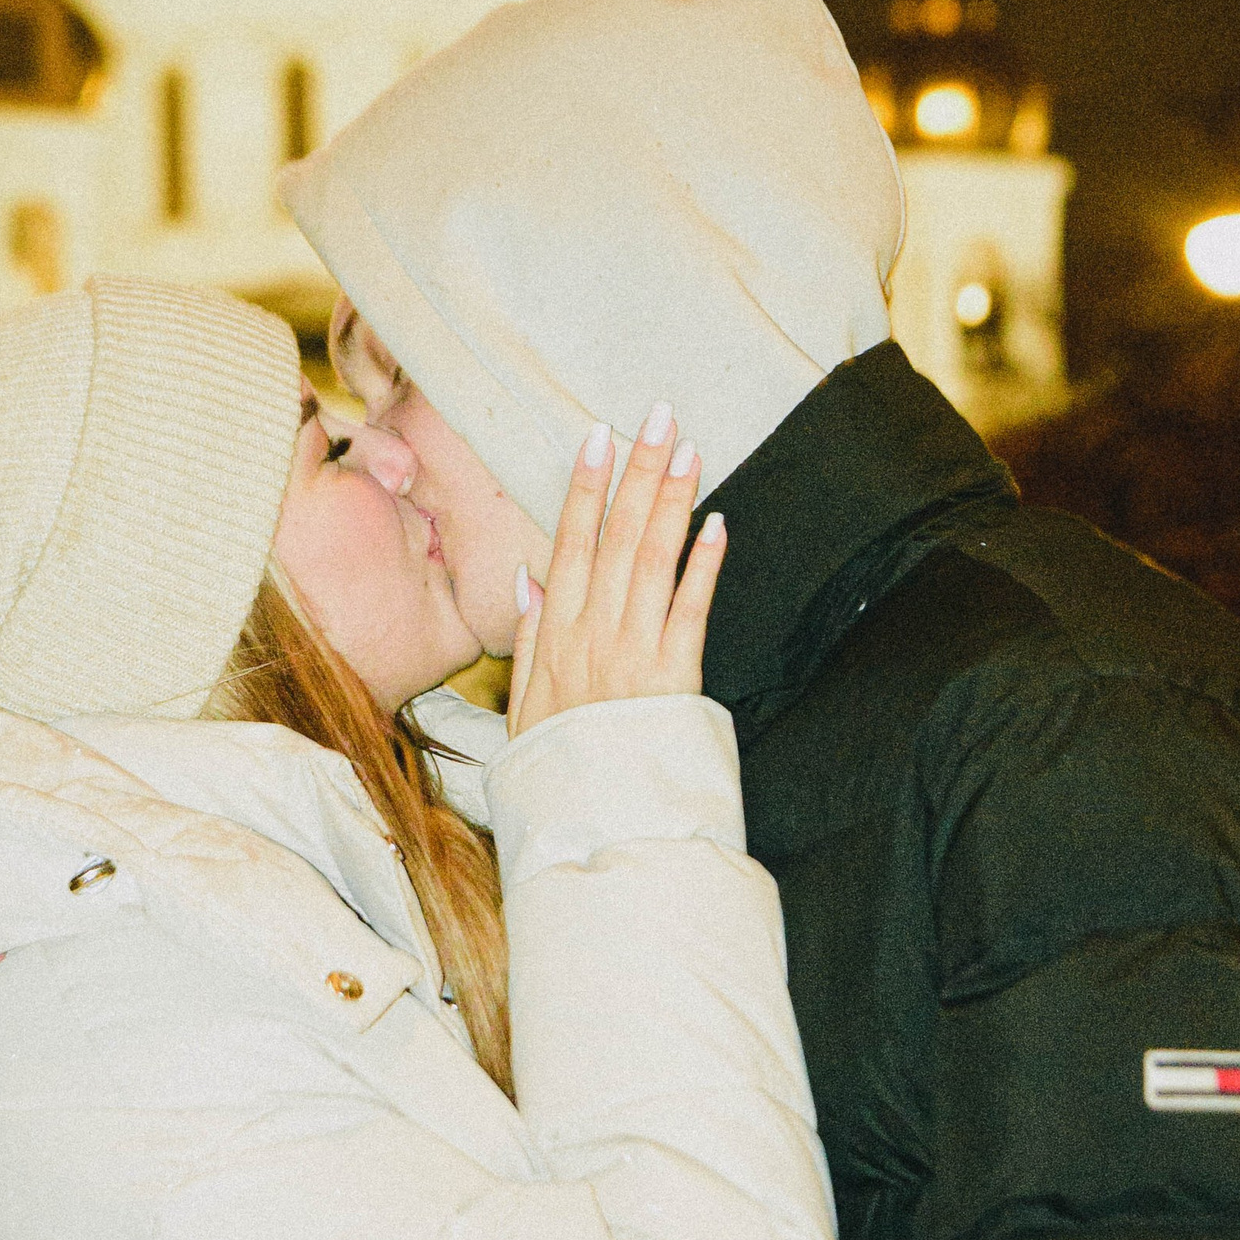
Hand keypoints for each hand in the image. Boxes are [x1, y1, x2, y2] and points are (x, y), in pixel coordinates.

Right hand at [505, 403, 723, 738]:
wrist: (592, 822)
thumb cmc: (560, 765)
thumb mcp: (522, 705)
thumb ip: (527, 638)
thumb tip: (528, 575)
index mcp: (556, 636)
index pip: (570, 544)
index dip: (585, 487)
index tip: (598, 436)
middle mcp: (593, 634)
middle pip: (616, 537)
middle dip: (638, 472)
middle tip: (658, 417)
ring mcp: (634, 653)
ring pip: (652, 562)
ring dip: (672, 502)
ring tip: (690, 451)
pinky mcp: (675, 678)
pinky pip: (692, 612)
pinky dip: (704, 565)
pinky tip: (718, 522)